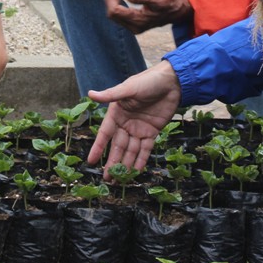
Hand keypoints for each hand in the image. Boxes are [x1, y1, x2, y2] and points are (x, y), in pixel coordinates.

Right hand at [86, 61, 182, 176]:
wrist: (172, 82)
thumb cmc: (147, 81)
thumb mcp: (128, 88)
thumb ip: (110, 95)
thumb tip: (90, 93)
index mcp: (116, 113)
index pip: (105, 134)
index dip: (98, 147)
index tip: (91, 161)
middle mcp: (126, 123)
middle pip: (118, 146)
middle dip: (112, 162)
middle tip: (107, 179)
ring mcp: (139, 129)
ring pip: (130, 151)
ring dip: (126, 165)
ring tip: (120, 180)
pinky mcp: (152, 132)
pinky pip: (145, 149)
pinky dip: (141, 160)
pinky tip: (136, 171)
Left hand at [104, 0, 192, 32]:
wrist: (178, 11)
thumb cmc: (169, 4)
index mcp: (138, 21)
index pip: (116, 10)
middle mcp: (134, 26)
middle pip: (113, 13)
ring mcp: (133, 25)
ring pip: (115, 13)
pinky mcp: (134, 22)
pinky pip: (120, 13)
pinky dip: (117, 2)